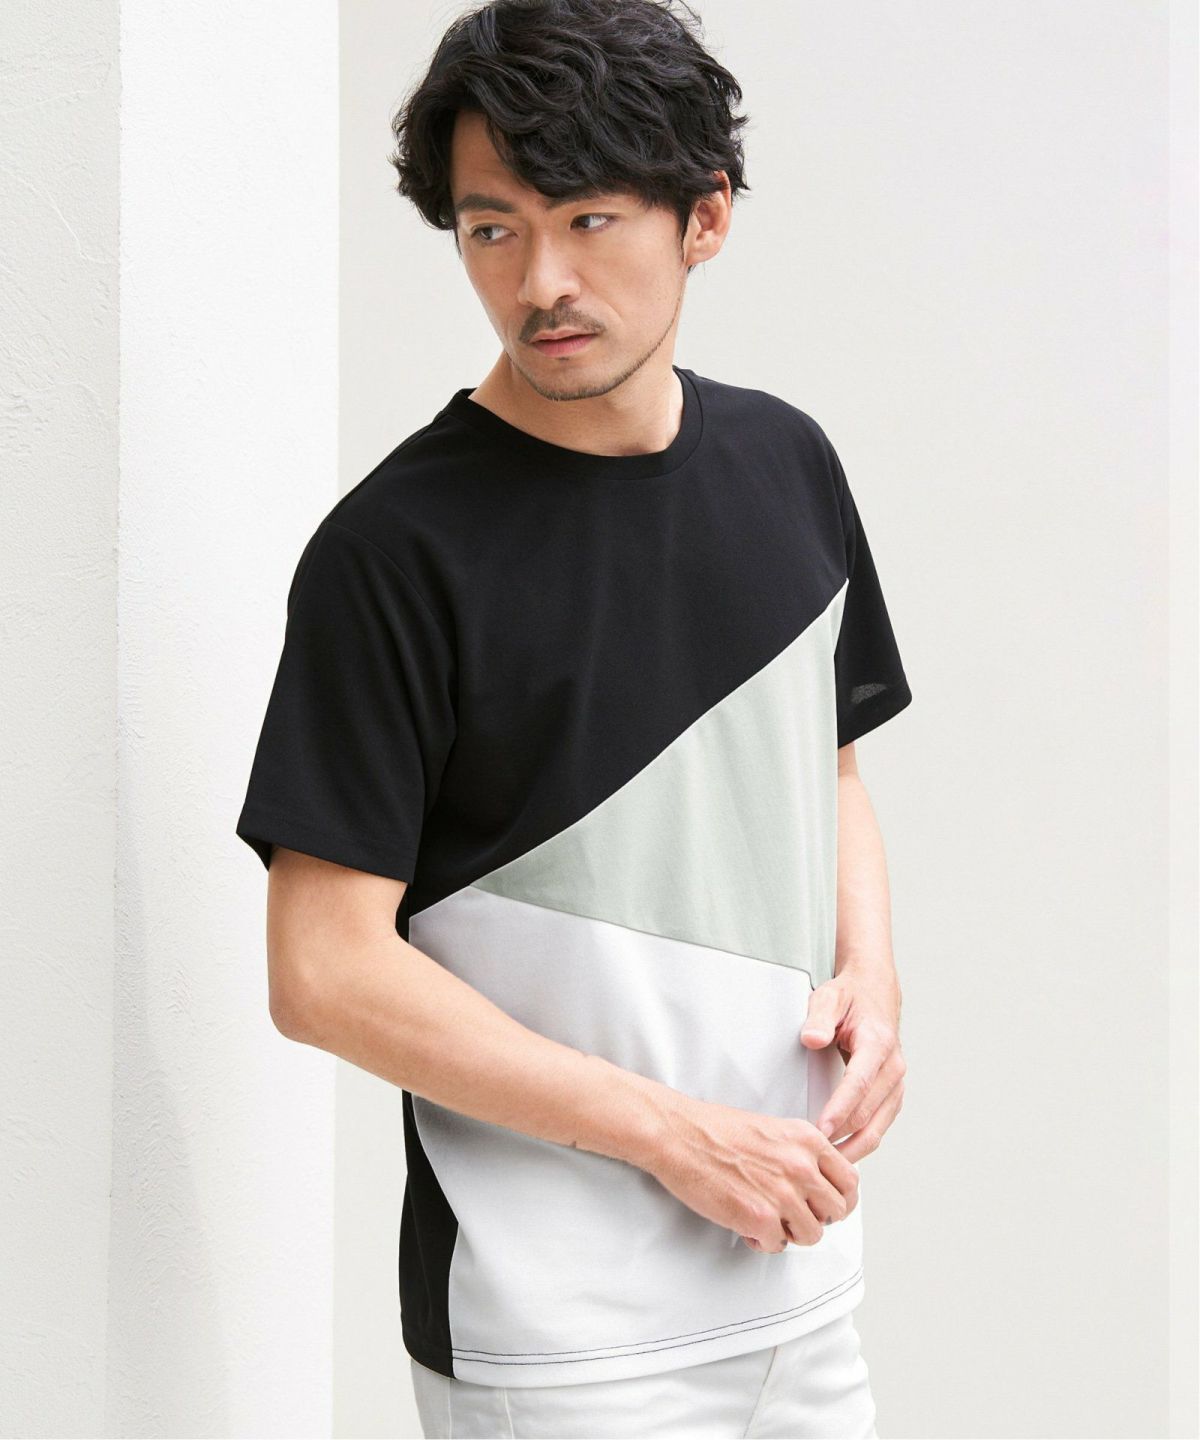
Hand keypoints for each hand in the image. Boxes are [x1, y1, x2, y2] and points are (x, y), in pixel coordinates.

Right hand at [648, 1093, 859, 1252]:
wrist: (680, 1135)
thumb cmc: (717, 1130)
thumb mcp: (775, 1129)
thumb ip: (803, 1153)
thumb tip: (821, 1183)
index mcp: (808, 1140)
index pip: (850, 1182)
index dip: (840, 1199)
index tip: (827, 1205)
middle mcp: (801, 1166)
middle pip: (837, 1212)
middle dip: (816, 1217)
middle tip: (793, 1215)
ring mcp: (782, 1194)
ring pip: (812, 1234)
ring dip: (790, 1233)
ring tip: (767, 1219)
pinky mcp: (759, 1218)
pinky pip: (778, 1246)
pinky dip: (763, 1241)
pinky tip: (747, 1224)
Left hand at [801, 965, 905, 1164]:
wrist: (874, 995)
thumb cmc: (850, 998)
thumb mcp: (829, 997)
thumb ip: (819, 1017)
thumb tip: (812, 1039)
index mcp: (878, 1043)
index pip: (858, 1083)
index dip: (840, 1109)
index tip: (821, 1129)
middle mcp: (893, 1067)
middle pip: (869, 1112)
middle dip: (843, 1137)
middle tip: (815, 1156)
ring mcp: (896, 1084)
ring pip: (878, 1127)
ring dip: (854, 1148)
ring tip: (827, 1166)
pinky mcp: (892, 1095)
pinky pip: (879, 1126)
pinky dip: (862, 1142)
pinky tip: (842, 1154)